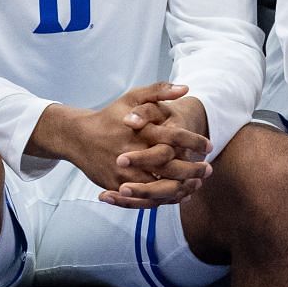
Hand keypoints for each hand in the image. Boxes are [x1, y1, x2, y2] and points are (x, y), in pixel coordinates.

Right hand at [35, 84, 209, 208]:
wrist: (78, 137)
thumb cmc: (109, 117)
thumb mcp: (131, 98)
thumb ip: (158, 91)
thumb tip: (186, 88)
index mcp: (138, 132)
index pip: (174, 138)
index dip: (194, 142)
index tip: (209, 145)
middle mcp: (132, 154)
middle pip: (170, 167)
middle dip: (193, 169)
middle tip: (207, 169)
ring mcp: (124, 173)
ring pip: (160, 187)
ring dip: (182, 187)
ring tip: (196, 183)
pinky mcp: (117, 186)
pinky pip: (145, 198)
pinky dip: (164, 199)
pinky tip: (178, 194)